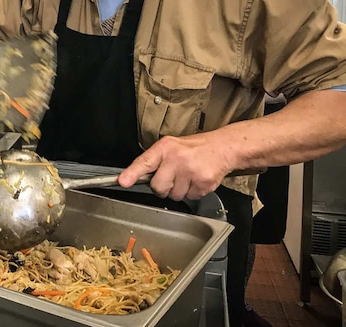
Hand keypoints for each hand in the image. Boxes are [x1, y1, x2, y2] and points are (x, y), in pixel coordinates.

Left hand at [117, 132, 235, 200]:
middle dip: (162, 187)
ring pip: (173, 196)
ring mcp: (191, 172)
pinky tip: (195, 180)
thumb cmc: (192, 149)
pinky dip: (191, 192)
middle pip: (158, 187)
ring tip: (186, 176)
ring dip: (178, 190)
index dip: (132, 173)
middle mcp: (177, 159)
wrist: (222, 148)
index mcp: (165, 148)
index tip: (123, 182)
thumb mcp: (170, 147)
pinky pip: (189, 198)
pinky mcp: (203, 183)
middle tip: (171, 177)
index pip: (145, 162)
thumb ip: (153, 161)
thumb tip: (132, 178)